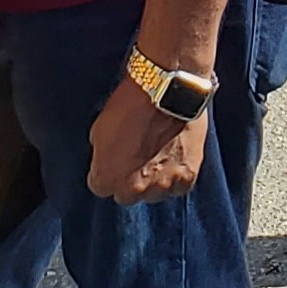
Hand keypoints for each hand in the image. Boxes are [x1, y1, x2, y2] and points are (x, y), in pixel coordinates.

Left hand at [87, 78, 210, 204]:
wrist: (168, 91)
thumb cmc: (131, 105)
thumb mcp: (99, 131)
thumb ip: (102, 157)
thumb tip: (108, 164)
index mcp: (107, 178)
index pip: (101, 188)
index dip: (107, 172)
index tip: (114, 160)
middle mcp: (134, 189)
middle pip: (127, 196)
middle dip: (129, 181)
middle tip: (137, 159)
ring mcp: (162, 185)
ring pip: (154, 195)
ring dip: (154, 181)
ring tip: (159, 157)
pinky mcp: (187, 178)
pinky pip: (178, 188)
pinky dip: (176, 177)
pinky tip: (174, 159)